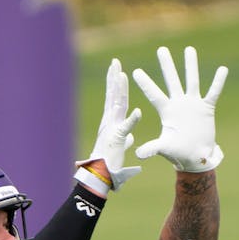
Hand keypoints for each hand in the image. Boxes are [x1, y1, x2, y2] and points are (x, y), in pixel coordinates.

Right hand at [77, 58, 142, 191]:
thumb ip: (125, 138)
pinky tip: (137, 112)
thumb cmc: (109, 164)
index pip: (115, 99)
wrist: (101, 177)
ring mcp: (112, 129)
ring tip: (121, 74)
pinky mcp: (117, 139)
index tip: (118, 71)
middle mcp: (110, 122)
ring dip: (119, 90)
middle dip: (114, 78)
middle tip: (115, 62)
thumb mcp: (120, 148)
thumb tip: (130, 136)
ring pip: (116, 105)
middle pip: (113, 96)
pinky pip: (126, 128)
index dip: (116, 85)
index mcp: (112, 123)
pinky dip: (131, 121)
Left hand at [133, 46, 227, 171]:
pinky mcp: (206, 108)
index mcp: (167, 111)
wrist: (196, 157)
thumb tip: (138, 154)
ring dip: (191, 66)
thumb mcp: (164, 148)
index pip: (154, 94)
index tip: (135, 71)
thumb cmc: (178, 153)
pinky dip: (218, 81)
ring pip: (192, 81)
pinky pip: (213, 92)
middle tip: (161, 49)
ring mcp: (193, 104)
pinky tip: (223, 69)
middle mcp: (178, 103)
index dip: (145, 83)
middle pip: (172, 80)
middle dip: (167, 65)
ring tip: (189, 49)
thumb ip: (152, 148)